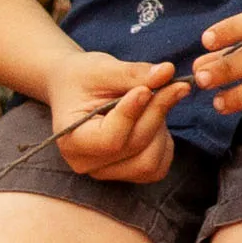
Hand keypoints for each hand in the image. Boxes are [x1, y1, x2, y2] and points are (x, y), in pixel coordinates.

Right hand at [48, 52, 182, 181]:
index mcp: (71, 138)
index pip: (110, 138)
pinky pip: (158, 166)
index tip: (145, 89)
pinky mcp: (127, 173)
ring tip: (154, 102)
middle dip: (156, 112)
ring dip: (161, 128)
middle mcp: (86, 163)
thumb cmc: (83, 78)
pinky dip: (164, 142)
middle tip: (170, 84)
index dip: (132, 114)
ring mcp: (107, 172)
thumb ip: (133, 73)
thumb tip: (167, 71)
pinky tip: (155, 120)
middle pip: (135, 145)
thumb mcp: (102, 69)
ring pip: (150, 161)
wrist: (76, 90)